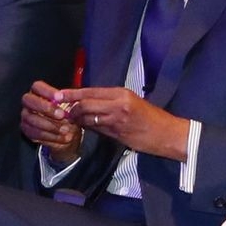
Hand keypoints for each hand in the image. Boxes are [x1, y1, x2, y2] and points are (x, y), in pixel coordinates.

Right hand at [20, 80, 82, 165]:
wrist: (67, 133)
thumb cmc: (68, 116)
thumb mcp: (72, 107)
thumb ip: (70, 102)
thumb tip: (70, 100)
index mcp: (39, 92)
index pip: (37, 87)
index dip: (47, 92)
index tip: (60, 98)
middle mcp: (29, 103)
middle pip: (28, 100)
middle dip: (45, 107)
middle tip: (61, 115)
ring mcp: (26, 116)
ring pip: (30, 118)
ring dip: (49, 125)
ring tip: (65, 129)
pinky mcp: (27, 130)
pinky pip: (34, 133)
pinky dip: (50, 136)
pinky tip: (61, 137)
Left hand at [64, 86, 190, 160]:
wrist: (168, 134)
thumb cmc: (150, 117)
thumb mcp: (131, 102)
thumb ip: (109, 101)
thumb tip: (85, 101)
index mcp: (121, 93)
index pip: (89, 91)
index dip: (71, 93)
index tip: (58, 95)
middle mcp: (118, 104)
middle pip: (85, 104)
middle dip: (72, 109)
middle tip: (65, 112)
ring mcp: (117, 119)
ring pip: (88, 117)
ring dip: (77, 119)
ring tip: (72, 120)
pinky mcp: (117, 133)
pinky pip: (96, 128)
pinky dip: (87, 127)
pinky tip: (83, 127)